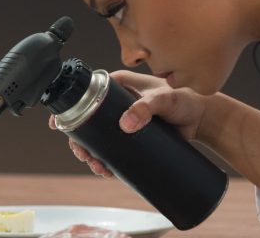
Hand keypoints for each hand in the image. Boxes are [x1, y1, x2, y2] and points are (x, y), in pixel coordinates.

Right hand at [49, 70, 208, 178]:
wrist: (202, 118)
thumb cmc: (185, 99)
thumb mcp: (164, 99)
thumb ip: (146, 107)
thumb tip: (126, 124)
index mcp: (119, 87)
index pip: (86, 95)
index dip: (70, 110)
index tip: (57, 125)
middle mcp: (118, 104)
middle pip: (89, 123)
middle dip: (80, 142)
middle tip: (84, 155)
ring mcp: (124, 122)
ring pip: (100, 140)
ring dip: (92, 155)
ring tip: (97, 168)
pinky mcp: (134, 138)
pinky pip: (115, 151)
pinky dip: (107, 162)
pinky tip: (106, 172)